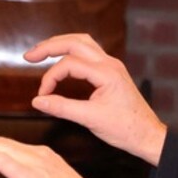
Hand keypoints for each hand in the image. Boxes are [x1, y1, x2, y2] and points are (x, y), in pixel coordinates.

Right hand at [24, 33, 166, 165]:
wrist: (147, 134)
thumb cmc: (126, 128)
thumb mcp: (90, 119)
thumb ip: (62, 108)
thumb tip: (38, 101)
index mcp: (107, 73)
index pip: (70, 64)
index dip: (51, 77)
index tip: (42, 95)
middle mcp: (110, 64)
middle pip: (75, 42)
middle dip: (50, 46)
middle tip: (29, 55)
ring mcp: (112, 66)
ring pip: (83, 43)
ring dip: (61, 45)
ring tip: (42, 52)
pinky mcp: (111, 72)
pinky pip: (89, 53)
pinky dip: (72, 53)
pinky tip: (61, 59)